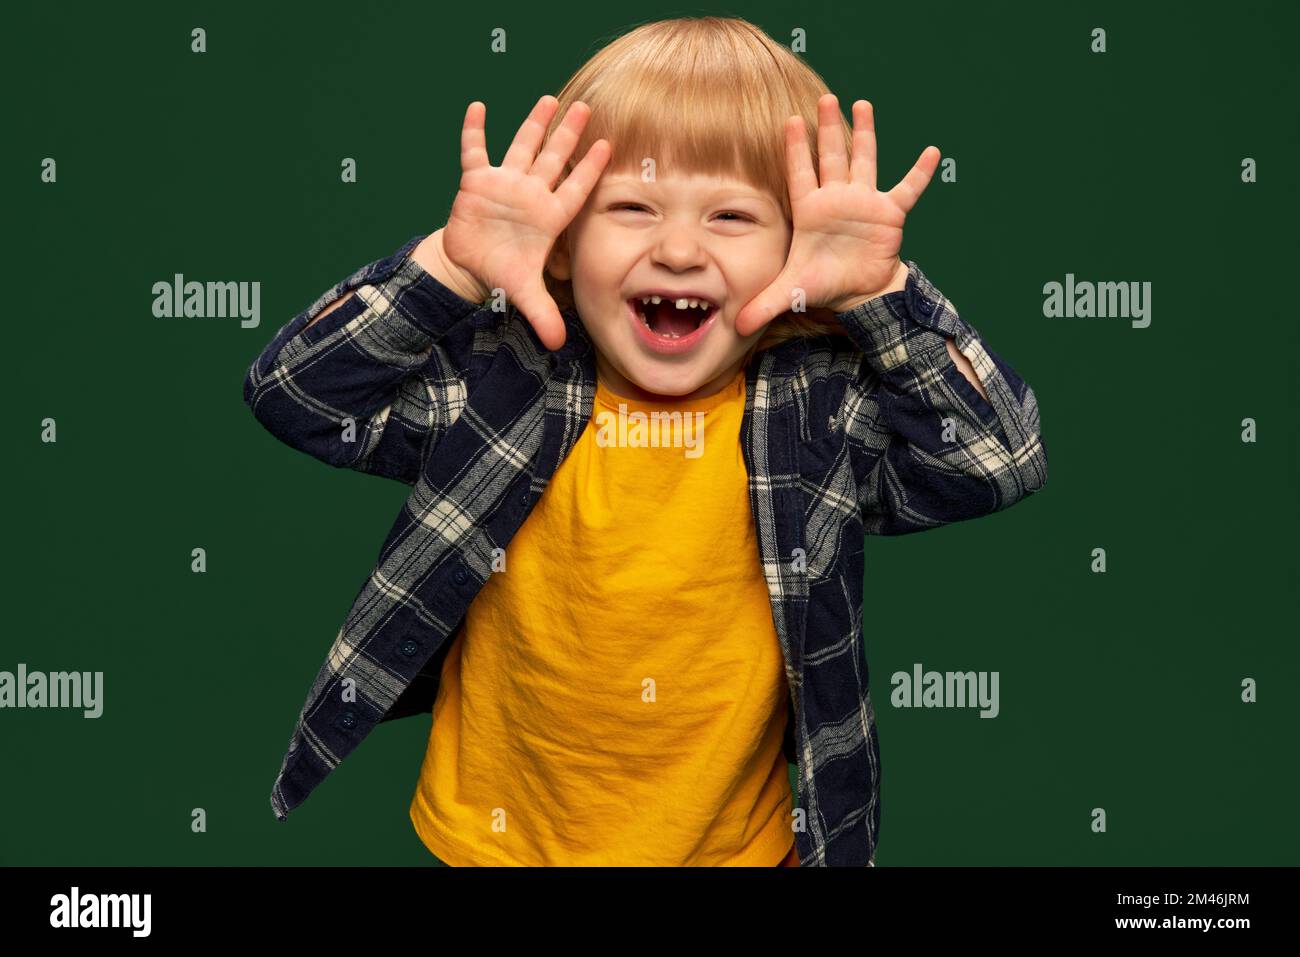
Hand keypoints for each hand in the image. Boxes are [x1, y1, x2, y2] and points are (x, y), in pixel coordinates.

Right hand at [442, 95, 611, 349]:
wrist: (470, 265)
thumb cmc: (503, 271)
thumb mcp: (524, 292)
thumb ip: (542, 314)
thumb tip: (556, 344)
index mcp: (548, 215)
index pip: (575, 188)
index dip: (590, 169)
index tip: (608, 146)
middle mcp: (530, 194)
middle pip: (553, 159)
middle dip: (567, 134)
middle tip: (586, 107)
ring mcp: (504, 184)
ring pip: (522, 147)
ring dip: (534, 124)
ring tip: (549, 99)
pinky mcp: (476, 182)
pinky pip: (475, 151)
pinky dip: (474, 131)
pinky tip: (478, 107)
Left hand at [733, 95, 939, 336]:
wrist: (858, 293)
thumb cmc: (823, 284)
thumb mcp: (790, 292)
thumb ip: (763, 304)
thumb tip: (735, 328)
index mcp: (810, 210)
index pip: (799, 173)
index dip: (796, 148)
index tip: (790, 120)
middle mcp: (836, 199)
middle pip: (831, 156)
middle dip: (828, 129)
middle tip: (825, 98)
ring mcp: (863, 202)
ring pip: (863, 160)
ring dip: (864, 134)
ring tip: (862, 104)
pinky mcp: (889, 213)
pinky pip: (907, 189)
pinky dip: (919, 173)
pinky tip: (930, 152)